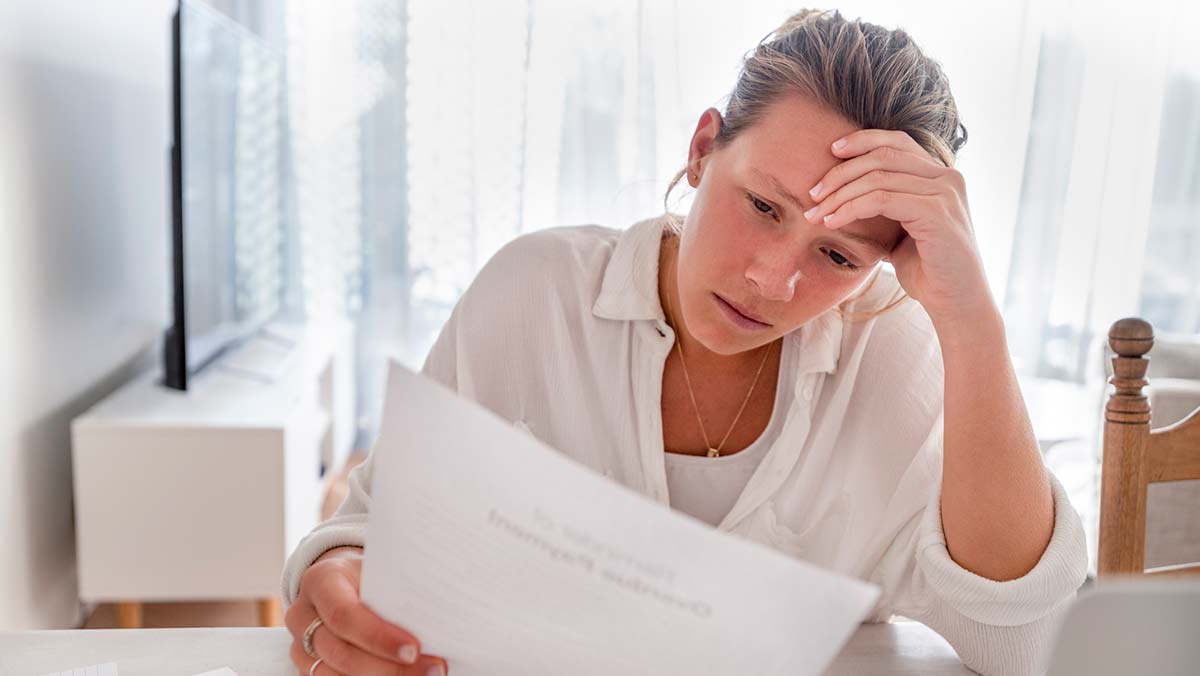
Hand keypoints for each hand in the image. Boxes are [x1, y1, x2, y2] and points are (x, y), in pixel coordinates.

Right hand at [286, 553, 448, 674]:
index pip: (343, 614)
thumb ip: (398, 589)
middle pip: (341, 653)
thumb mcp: (380, 569)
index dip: (378, 636)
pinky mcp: (308, 668)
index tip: (414, 648)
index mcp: (321, 581)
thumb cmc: (369, 574)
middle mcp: (302, 615)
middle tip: (433, 670)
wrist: (341, 581)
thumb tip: (440, 612)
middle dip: (389, 668)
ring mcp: (300, 647)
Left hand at [803, 130, 993, 326]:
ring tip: (815, 213)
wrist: (956, 303)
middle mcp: (947, 177)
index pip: (897, 141)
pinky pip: (881, 200)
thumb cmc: (928, 271)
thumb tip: (845, 196)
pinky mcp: (936, 212)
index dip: (862, 140)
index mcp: (941, 176)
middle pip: (883, 156)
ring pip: (877, 178)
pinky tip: (832, 222)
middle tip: (812, 193)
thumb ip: (885, 207)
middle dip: (841, 172)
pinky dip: (850, 208)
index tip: (831, 150)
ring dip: (839, 195)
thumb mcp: (902, 231)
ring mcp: (944, 193)